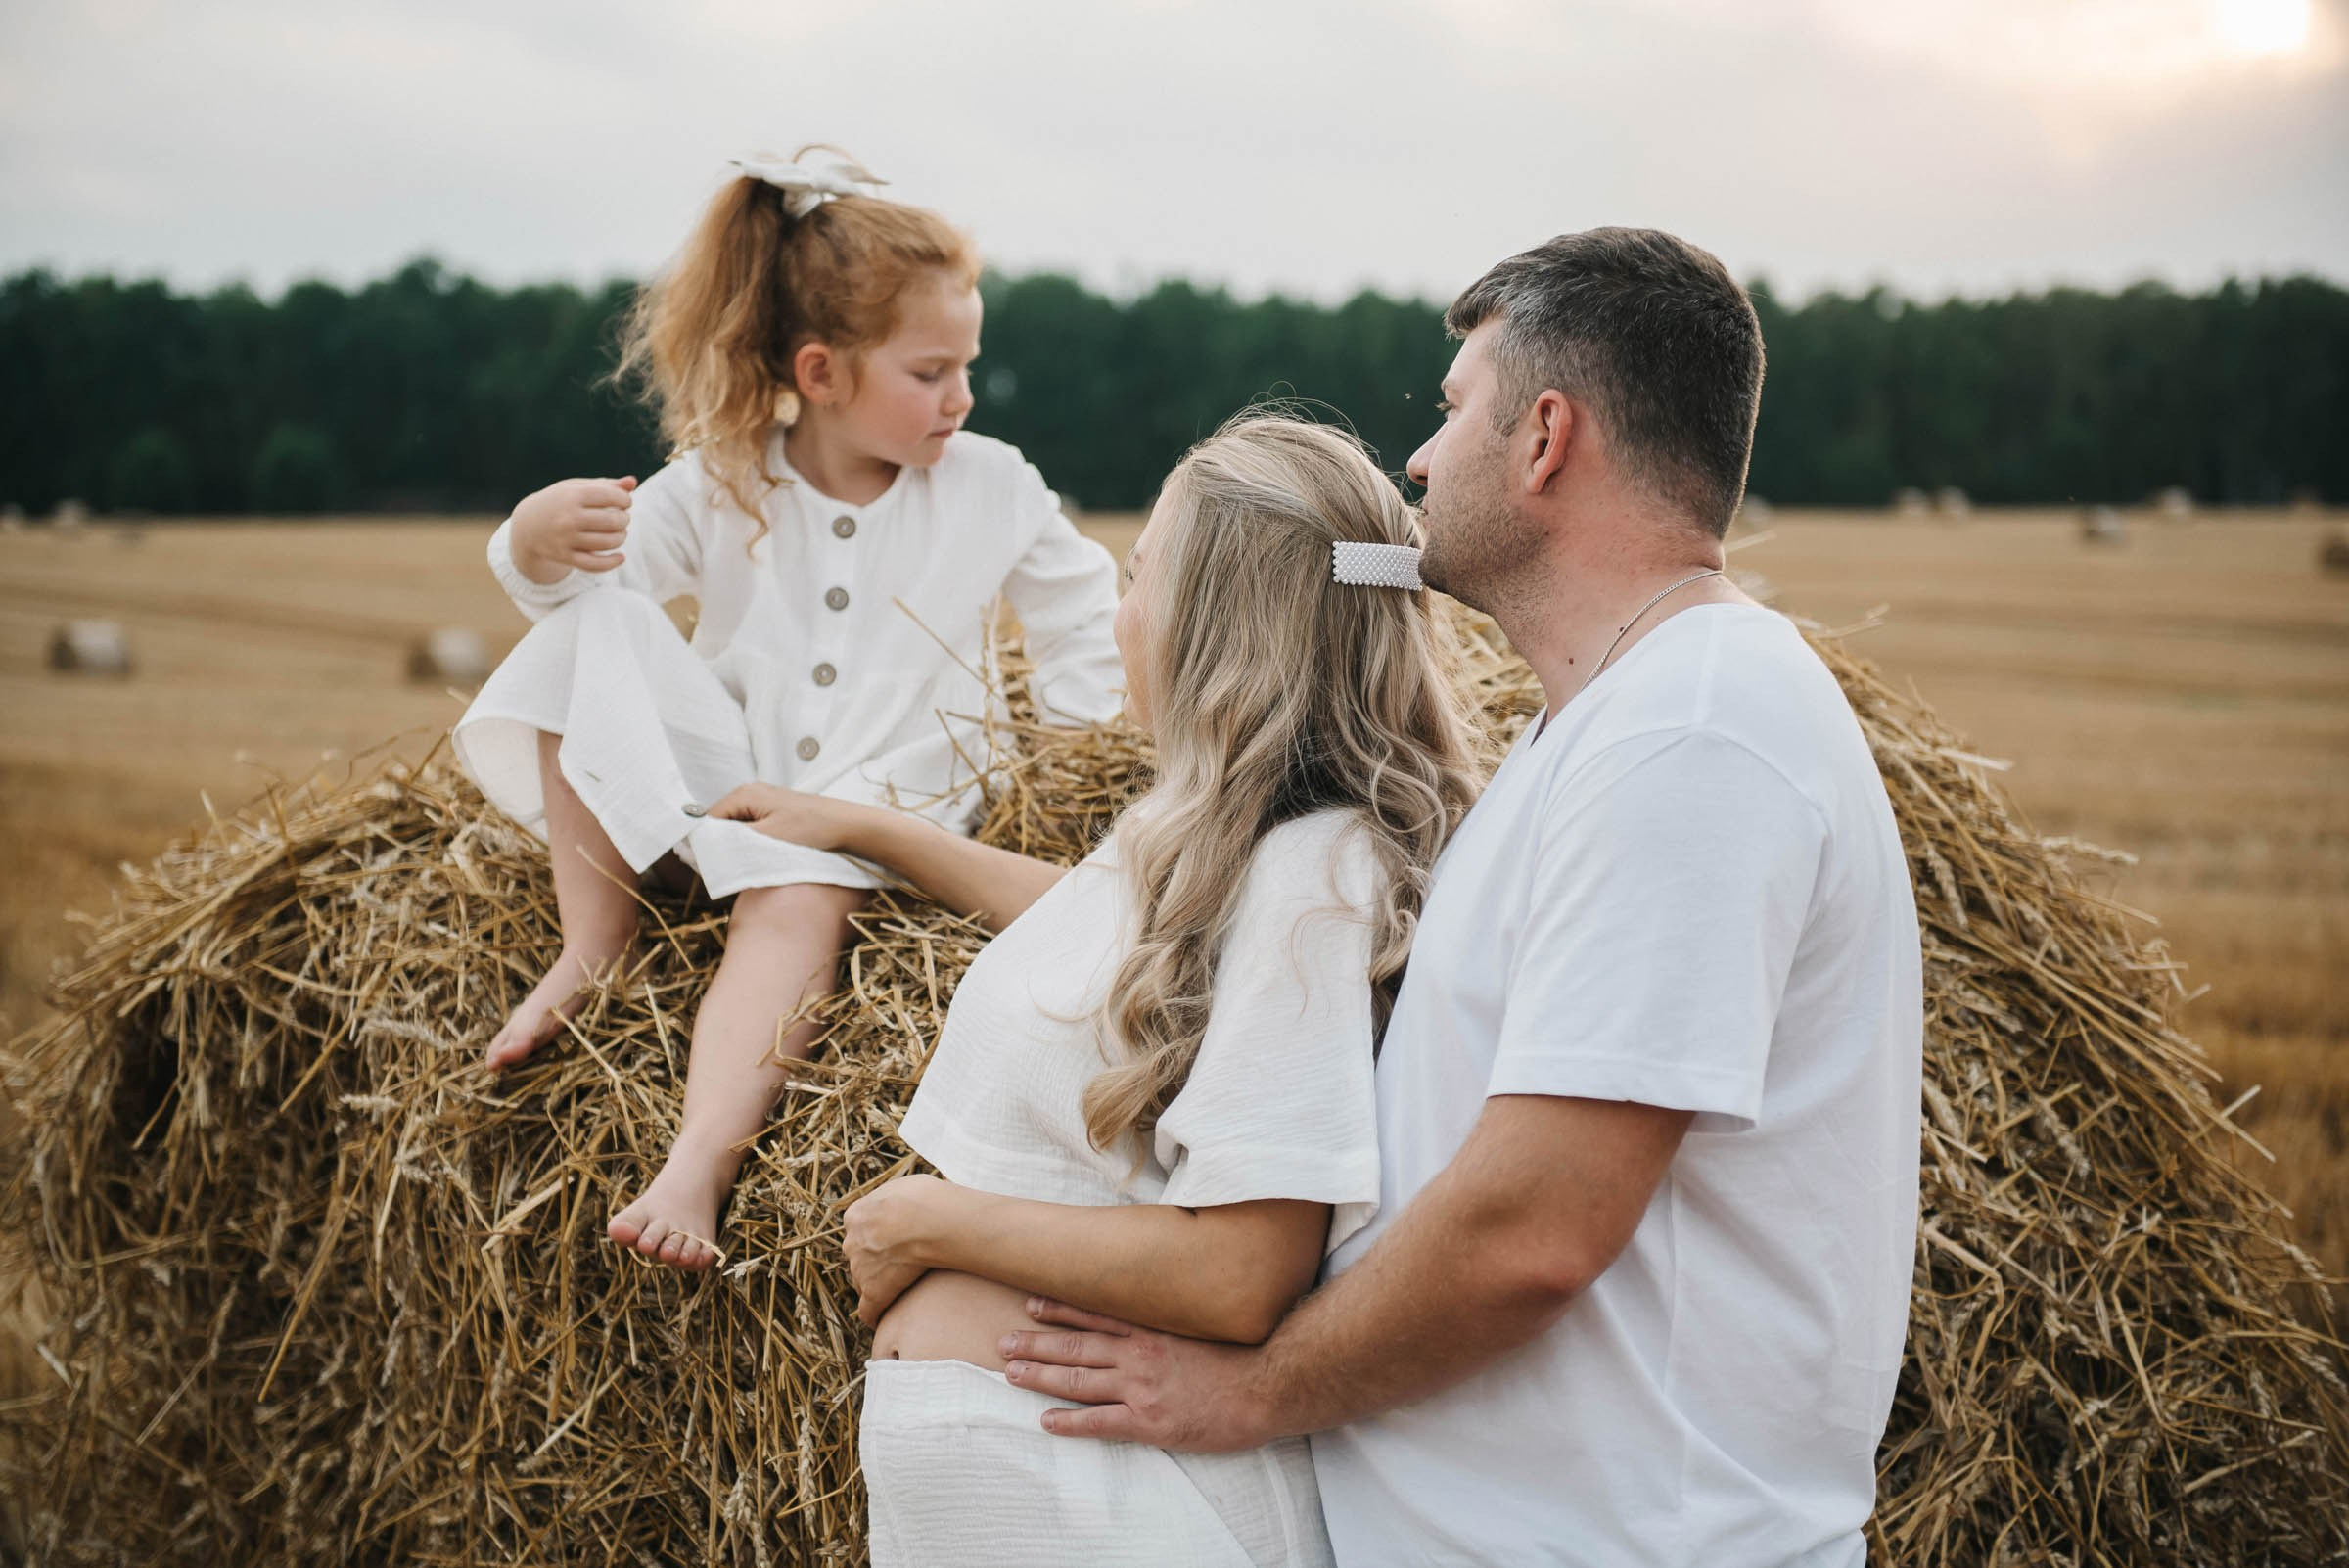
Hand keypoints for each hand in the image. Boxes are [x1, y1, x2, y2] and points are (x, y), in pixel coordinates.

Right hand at [510, 475, 635, 582]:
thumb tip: (632, 482)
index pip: (610, 496)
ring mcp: (566, 539)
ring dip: (621, 537)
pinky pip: (594, 564)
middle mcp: (568, 517)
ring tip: (620, 532)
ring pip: (607, 542)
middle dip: (624, 519)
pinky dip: (612, 562)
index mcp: (572, 495)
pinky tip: (621, 557)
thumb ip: (606, 484)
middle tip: (622, 518)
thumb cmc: (560, 502)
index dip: (625, 500)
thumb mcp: (577, 488)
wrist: (528, 526)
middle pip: (612, 521)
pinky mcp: (565, 557)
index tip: (625, 502)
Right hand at [706, 784, 862, 851]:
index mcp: (744, 794)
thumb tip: (701, 845)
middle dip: (722, 845)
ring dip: (738, 845)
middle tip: (729, 867)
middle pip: (721, 823)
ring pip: (736, 827)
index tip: (709, 866)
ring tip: (748, 861)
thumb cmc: (810, 829)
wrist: (847, 825)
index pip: (708, 820)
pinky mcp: (775, 811)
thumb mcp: (765, 838)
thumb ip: (732, 840)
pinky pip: (752, 828)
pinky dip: (752, 842)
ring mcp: (763, 801)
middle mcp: (750, 792)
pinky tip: (761, 855)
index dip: (705, 844)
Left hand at [842, 1174, 953, 1326]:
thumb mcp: (903, 1186)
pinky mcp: (874, 1291)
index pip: (860, 1232)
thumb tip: (906, 1200)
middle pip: (860, 1257)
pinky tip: (884, 1319)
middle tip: (900, 1266)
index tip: (893, 1244)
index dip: (876, 1239)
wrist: (927, 1220)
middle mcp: (852, 1242)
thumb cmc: (924, 1198)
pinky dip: (875, 1315)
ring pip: (864, 1282)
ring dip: (878, 1286)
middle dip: (874, 1263)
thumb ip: (894, 1199)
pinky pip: (868, 1310)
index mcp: (856, 1216)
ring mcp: (861, 1268)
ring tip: (899, 1292)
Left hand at [1000, 1298, 1276, 1452]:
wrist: (1266, 1386)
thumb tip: (1155, 1308)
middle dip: (1036, 1344)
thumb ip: (1172, 1319)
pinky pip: (1099, 1422)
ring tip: (1011, 1374)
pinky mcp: (1149, 1422)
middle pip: (1075, 1347)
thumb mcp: (1202, 1324)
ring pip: (1078, 1380)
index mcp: (1152, 1329)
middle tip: (1004, 1342)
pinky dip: (1069, 1422)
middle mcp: (1139, 1354)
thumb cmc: (1242, 1355)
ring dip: (1041, 1376)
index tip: (1031, 1303)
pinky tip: (1046, 1420)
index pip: (1094, 1315)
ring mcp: (1141, 1388)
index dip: (1059, 1309)